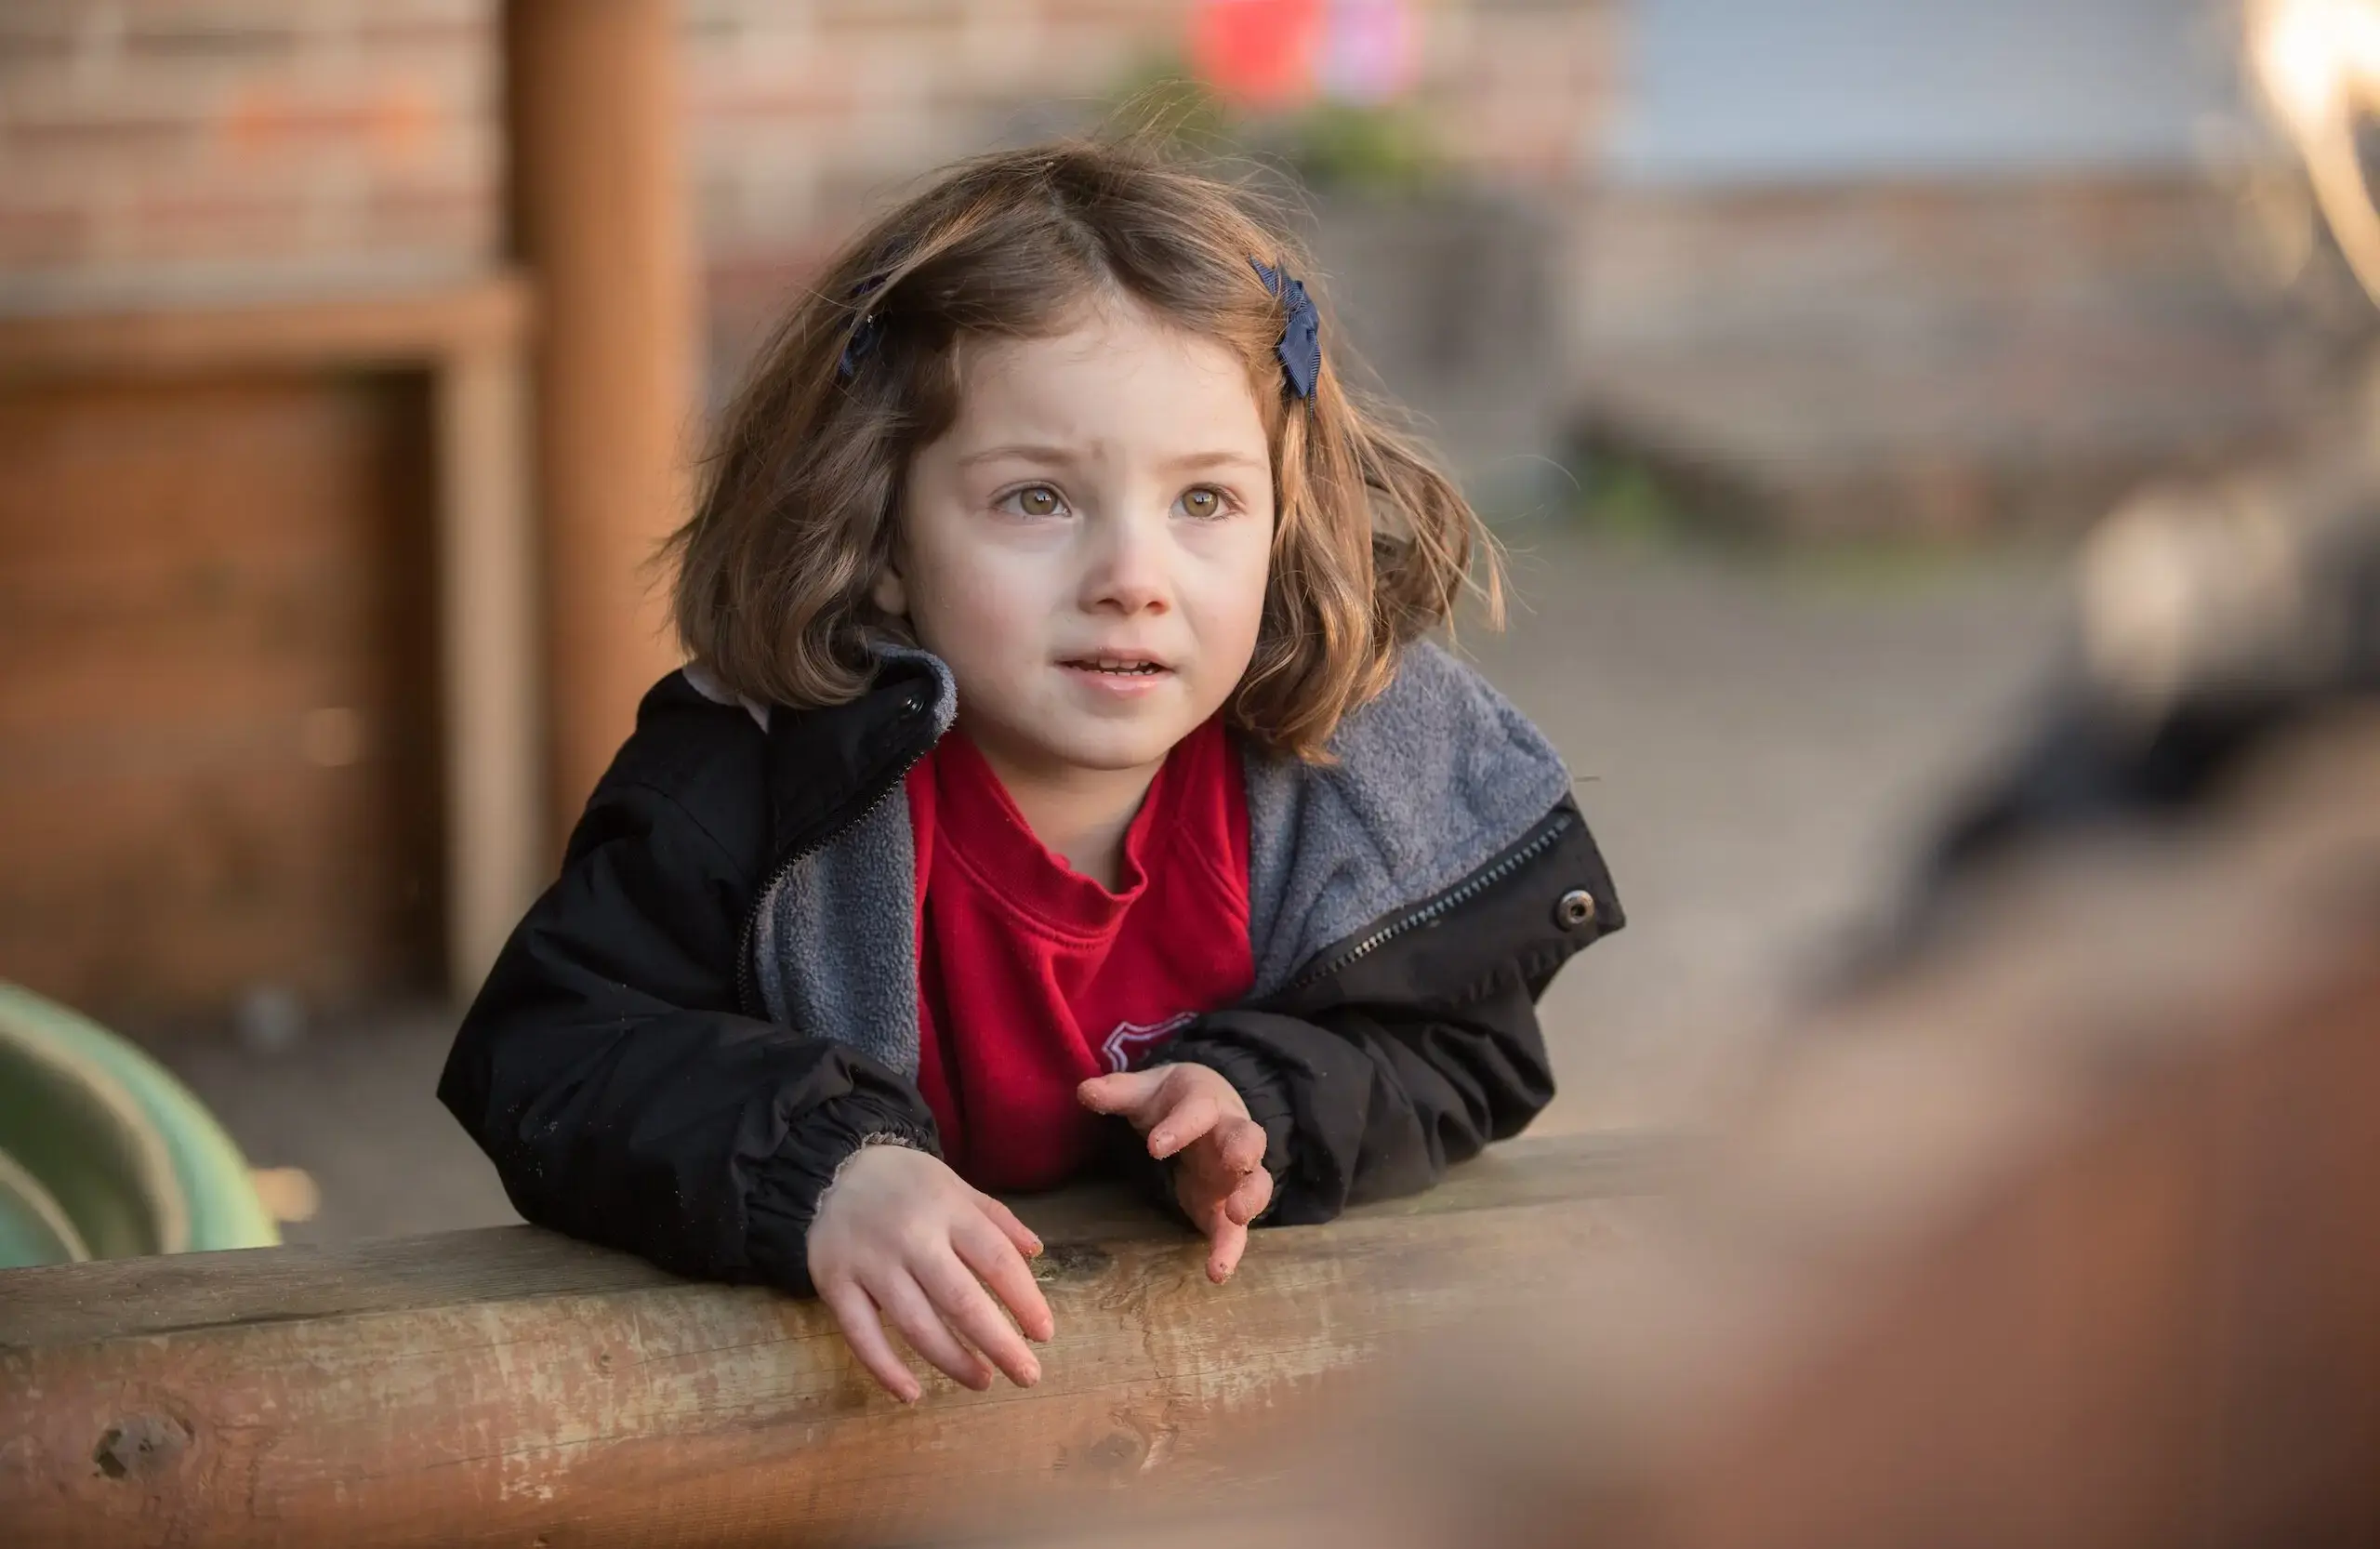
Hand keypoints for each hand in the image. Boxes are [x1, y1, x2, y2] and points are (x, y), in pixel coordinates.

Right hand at [806, 1144, 1054, 1401]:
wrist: (831, 1170)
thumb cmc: (906, 1184)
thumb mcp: (955, 1186)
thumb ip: (996, 1219)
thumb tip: (1037, 1253)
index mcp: (948, 1209)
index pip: (996, 1260)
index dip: (1025, 1301)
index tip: (1044, 1334)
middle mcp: (911, 1237)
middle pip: (961, 1300)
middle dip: (999, 1344)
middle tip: (1027, 1375)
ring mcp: (870, 1263)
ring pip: (916, 1324)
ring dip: (953, 1362)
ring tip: (983, 1381)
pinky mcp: (835, 1284)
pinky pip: (861, 1336)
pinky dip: (886, 1369)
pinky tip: (912, 1394)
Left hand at [1078, 1063, 1271, 1282]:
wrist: (1206, 1108)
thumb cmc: (1172, 1100)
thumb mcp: (1147, 1091)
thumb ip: (1119, 1093)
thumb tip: (1085, 1090)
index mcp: (1206, 1102)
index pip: (1198, 1110)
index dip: (1180, 1126)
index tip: (1153, 1146)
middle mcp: (1230, 1136)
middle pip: (1249, 1138)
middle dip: (1244, 1151)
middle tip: (1236, 1163)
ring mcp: (1235, 1173)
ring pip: (1257, 1182)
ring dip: (1251, 1198)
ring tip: (1237, 1216)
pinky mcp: (1227, 1205)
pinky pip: (1236, 1228)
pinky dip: (1230, 1249)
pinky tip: (1217, 1272)